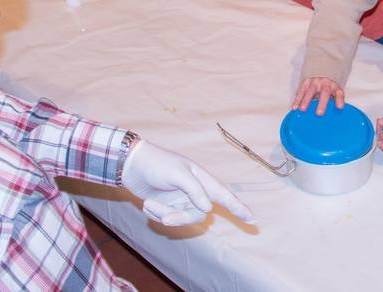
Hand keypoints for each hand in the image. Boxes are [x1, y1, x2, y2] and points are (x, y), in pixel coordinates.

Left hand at [122, 140, 253, 225]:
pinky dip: (155, 213)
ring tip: (149, 204)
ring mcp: (180, 199)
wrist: (130, 165)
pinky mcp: (167, 205)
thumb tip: (209, 208)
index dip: (238, 207)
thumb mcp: (176, 173)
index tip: (252, 219)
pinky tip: (147, 203)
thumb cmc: (156, 163)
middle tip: (164, 218)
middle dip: (180, 218)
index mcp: (200, 178)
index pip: (223, 194)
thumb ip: (194, 190)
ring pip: (181, 218)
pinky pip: (167, 218)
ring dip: (164, 215)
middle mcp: (193, 190)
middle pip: (198, 215)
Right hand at [292, 77, 344, 115]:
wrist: (321, 76)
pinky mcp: (306, 83)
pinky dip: (297, 100)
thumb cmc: (329, 90)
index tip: (340, 107)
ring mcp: (315, 82)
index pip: (339, 92)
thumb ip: (333, 104)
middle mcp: (325, 84)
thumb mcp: (333, 95)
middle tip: (319, 114)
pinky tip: (295, 107)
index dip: (339, 99)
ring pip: (310, 91)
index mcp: (334, 87)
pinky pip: (301, 91)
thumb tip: (334, 121)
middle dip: (322, 103)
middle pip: (325, 92)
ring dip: (306, 101)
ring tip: (303, 110)